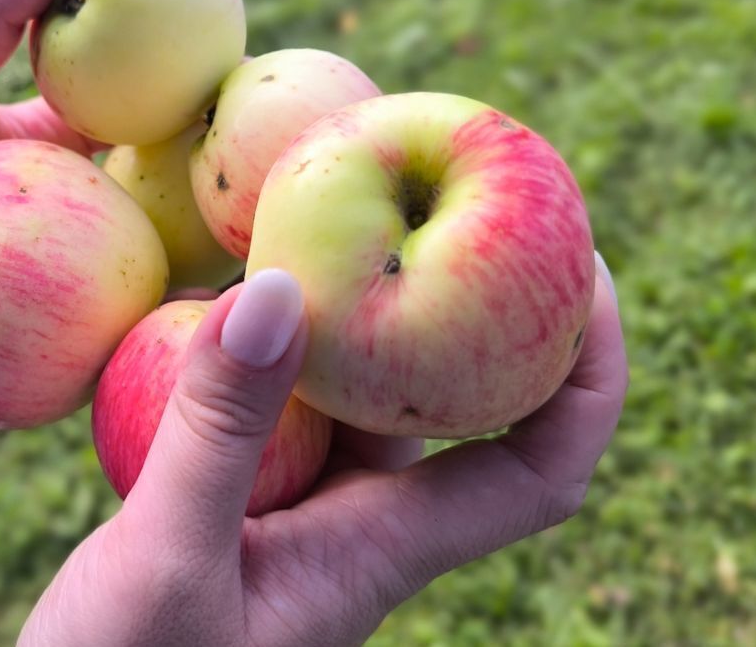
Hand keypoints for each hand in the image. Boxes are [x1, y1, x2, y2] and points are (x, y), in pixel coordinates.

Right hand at [20, 255, 626, 645]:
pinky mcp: (231, 497)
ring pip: (353, 392)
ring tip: (330, 213)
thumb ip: (217, 433)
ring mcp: (291, 508)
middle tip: (451, 195)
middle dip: (469, 302)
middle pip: (454, 400)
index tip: (589, 270)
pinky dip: (266, 342)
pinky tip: (221, 291)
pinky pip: (273, 402)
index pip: (538, 465)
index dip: (588, 372)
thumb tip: (277, 289)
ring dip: (355, 311)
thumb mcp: (166, 560)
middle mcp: (354, 521)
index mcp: (379, 548)